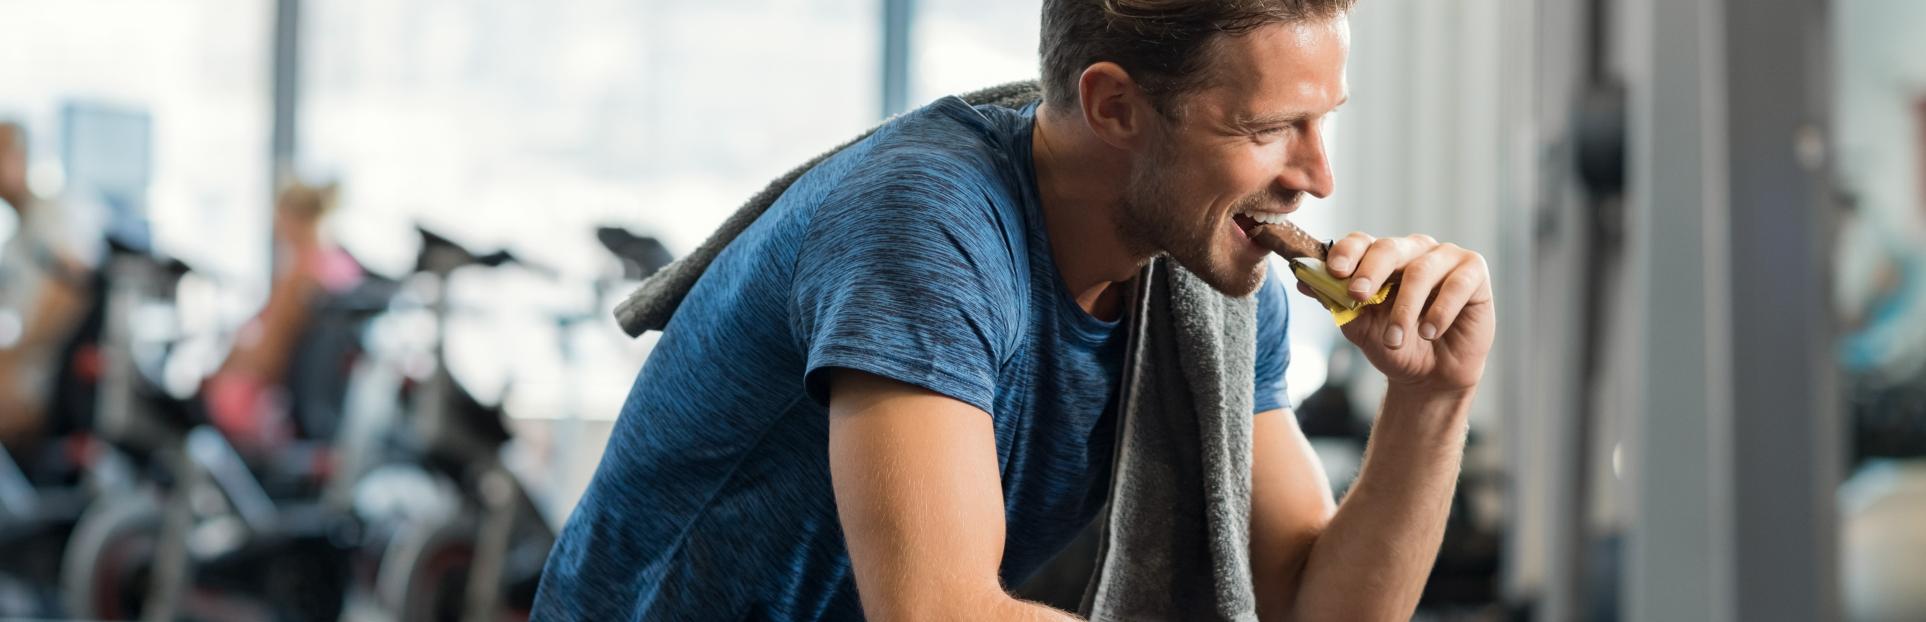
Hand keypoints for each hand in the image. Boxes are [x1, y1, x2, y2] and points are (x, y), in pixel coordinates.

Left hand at [1300, 232, 1494, 394]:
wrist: (1430, 377)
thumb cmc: (1395, 346)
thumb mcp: (1360, 328)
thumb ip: (1336, 303)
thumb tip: (1304, 282)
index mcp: (1382, 258)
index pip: (1362, 241)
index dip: (1347, 253)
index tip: (1334, 272)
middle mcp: (1413, 251)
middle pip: (1389, 248)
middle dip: (1370, 271)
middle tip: (1357, 296)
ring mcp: (1446, 258)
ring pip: (1421, 270)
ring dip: (1404, 308)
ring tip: (1394, 339)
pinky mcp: (1474, 273)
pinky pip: (1457, 283)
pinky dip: (1440, 310)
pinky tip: (1429, 331)